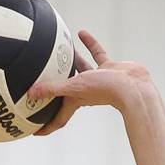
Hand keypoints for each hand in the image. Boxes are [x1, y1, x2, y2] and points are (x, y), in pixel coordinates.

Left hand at [25, 30, 152, 135]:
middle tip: (41, 84)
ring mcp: (98, 79)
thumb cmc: (106, 90)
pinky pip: (96, 53)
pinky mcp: (109, 68)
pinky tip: (81, 33)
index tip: (35, 132)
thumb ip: (52, 88)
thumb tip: (30, 93)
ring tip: (59, 49)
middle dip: (54, 90)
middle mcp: (85, 91)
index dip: (47, 126)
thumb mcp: (74, 87)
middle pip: (66, 92)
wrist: (134, 85)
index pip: (58, 118)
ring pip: (80, 69)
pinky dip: (89, 44)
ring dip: (71, 60)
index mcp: (76, 101)